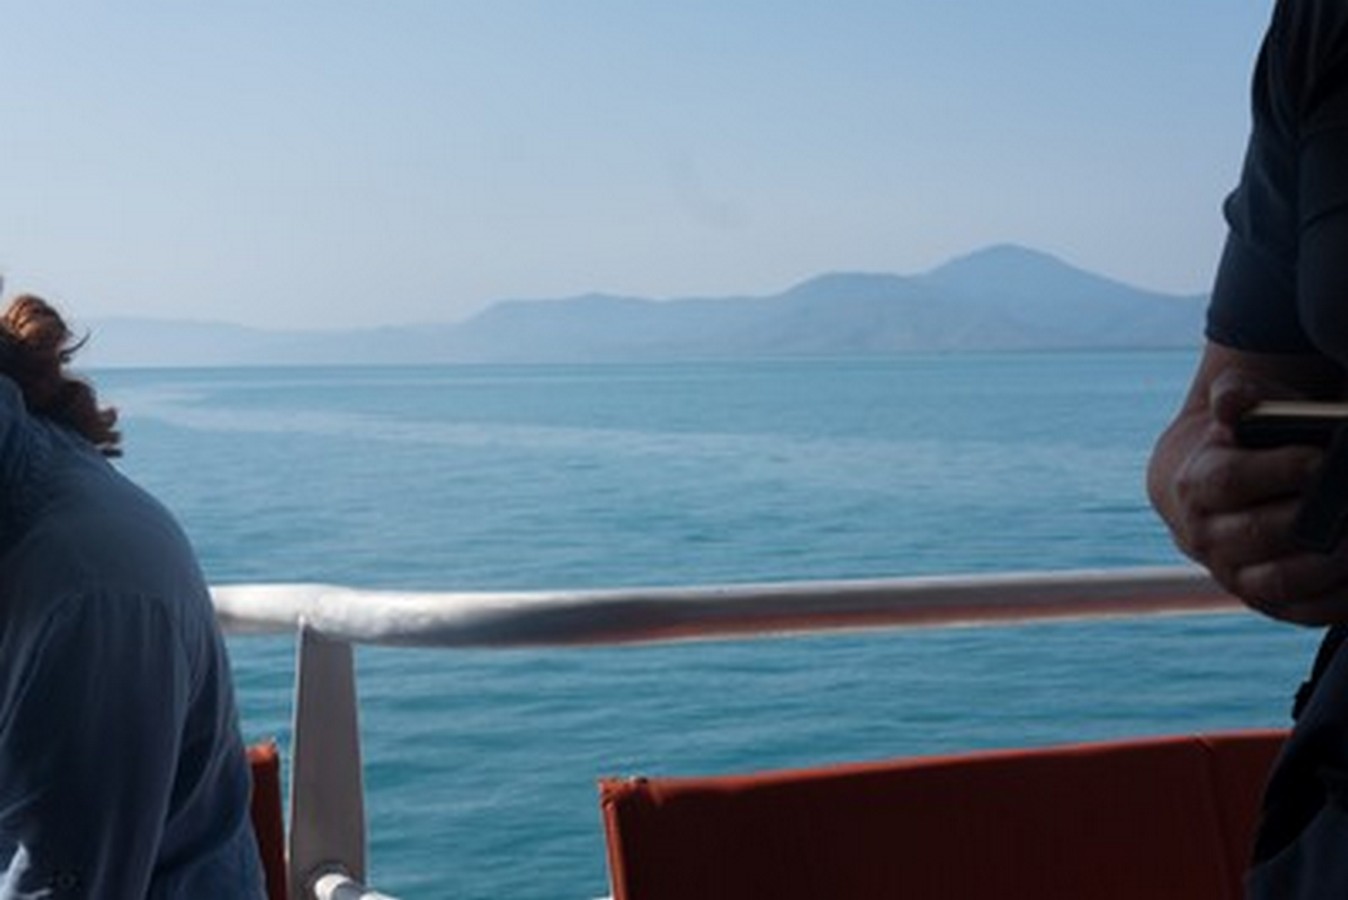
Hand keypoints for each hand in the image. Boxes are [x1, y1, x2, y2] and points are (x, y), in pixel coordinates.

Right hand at [1151, 367, 1347, 623]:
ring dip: (1333, 562)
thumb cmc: (1243, 444)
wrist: (1212, 491)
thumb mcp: (1241, 412)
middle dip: (1317, 517)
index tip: (1326, 458)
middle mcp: (1204, 536)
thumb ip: (1238, 397)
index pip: (1230, 480)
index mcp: (1195, 485)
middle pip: (1259, 532)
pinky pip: (1304, 611)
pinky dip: (1342, 600)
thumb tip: (1232, 404)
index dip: (1281, 469)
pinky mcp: (1264, 602)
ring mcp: (1231, 573)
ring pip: (1280, 579)